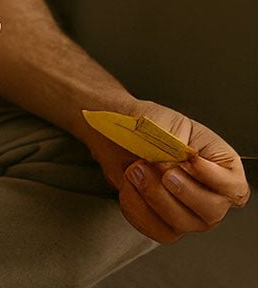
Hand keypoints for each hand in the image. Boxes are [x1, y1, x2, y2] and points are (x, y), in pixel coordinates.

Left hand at [85, 100, 250, 242]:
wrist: (116, 137)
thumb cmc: (145, 127)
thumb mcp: (164, 123)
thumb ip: (175, 143)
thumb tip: (179, 158)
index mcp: (220, 166)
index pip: (234, 187)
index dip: (212, 177)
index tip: (187, 160)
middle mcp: (211, 195)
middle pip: (210, 211)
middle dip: (178, 189)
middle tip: (156, 164)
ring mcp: (190, 214)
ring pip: (181, 223)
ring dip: (152, 194)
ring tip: (135, 169)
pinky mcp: (166, 225)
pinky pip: (156, 229)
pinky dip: (137, 207)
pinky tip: (129, 186)